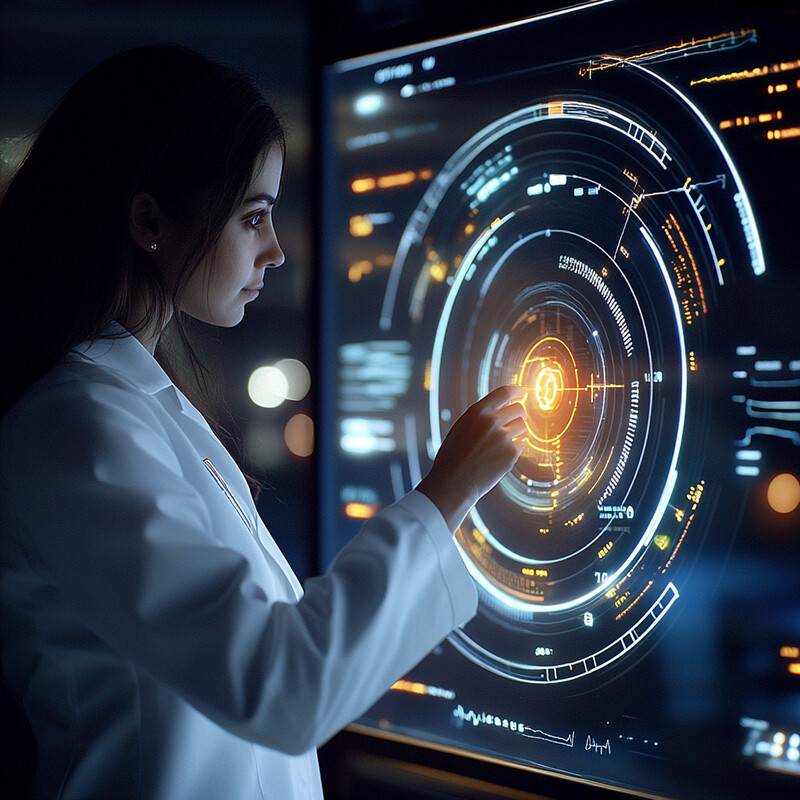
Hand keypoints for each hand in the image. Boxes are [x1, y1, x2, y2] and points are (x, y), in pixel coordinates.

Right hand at [417, 385, 526, 531]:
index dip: (517, 391)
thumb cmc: (453, 457)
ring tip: (504, 443)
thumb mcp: (461, 428)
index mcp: (477, 412)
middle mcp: (491, 421)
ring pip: (523, 427)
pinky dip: (516, 449)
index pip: (504, 392)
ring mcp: (503, 437)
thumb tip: (501, 408)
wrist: (453, 483)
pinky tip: (502, 456)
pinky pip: (522, 444)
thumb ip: (480, 417)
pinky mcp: (511, 454)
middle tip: (517, 421)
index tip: (523, 391)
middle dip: (519, 415)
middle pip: (519, 409)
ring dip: (518, 432)